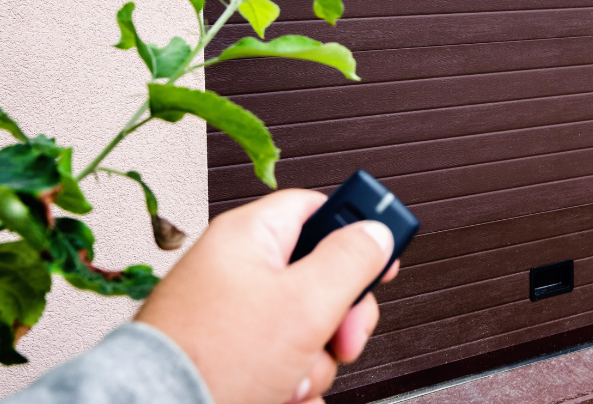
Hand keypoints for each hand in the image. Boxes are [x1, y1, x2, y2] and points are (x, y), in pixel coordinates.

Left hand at [136, 189, 398, 403]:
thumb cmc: (210, 359)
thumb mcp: (303, 303)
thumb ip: (350, 260)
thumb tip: (376, 233)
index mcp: (248, 237)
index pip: (314, 208)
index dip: (354, 228)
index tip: (381, 252)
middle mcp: (234, 271)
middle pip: (316, 275)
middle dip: (338, 316)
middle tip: (341, 337)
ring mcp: (228, 317)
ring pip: (302, 326)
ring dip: (314, 359)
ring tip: (293, 377)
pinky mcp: (224, 357)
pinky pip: (278, 360)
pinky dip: (290, 382)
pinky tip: (283, 395)